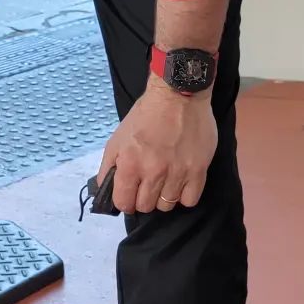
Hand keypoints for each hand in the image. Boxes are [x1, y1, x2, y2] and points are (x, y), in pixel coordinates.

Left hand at [99, 77, 218, 214]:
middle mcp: (153, 172)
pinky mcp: (198, 171)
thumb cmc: (144, 116)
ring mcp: (178, 173)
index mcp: (130, 164)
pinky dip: (183, 195)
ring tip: (164, 181)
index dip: (124, 201)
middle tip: (146, 184)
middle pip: (146, 206)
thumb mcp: (117, 138)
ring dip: (163, 196)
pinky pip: (190, 200)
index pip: (124, 203)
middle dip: (142, 198)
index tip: (128, 193)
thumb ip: (108, 165)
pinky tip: (180, 182)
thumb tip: (105, 188)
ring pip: (167, 205)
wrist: (177, 97)